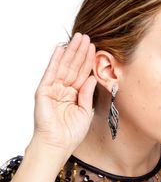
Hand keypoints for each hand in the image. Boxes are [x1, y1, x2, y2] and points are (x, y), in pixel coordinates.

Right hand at [32, 33, 96, 154]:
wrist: (58, 144)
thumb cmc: (71, 133)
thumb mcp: (85, 111)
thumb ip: (87, 94)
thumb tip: (91, 77)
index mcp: (74, 95)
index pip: (82, 74)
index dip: (88, 61)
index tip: (95, 48)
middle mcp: (64, 90)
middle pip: (73, 67)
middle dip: (80, 52)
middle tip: (87, 37)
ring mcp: (53, 89)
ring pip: (64, 66)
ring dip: (71, 52)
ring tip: (78, 38)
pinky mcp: (44, 91)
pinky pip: (50, 73)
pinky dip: (55, 60)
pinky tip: (61, 49)